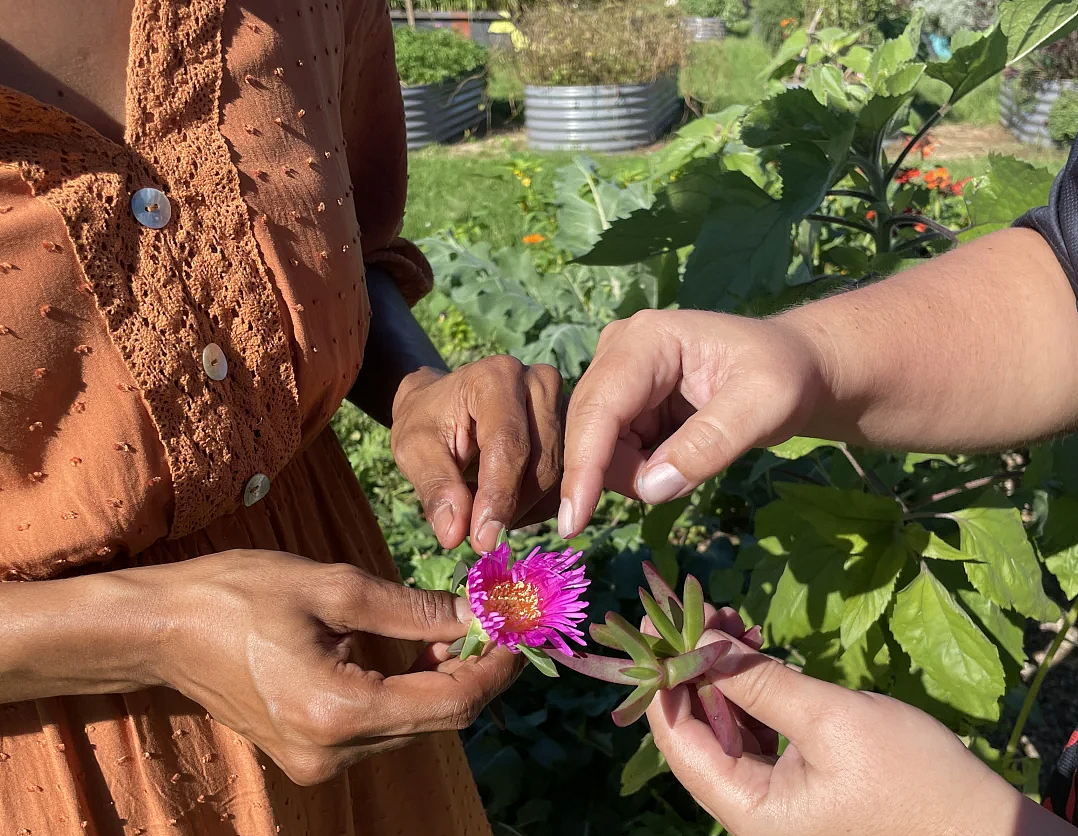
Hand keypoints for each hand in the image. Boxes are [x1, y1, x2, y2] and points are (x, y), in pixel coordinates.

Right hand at [146, 550, 519, 785]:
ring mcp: (318, 761)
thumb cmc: (238, 595)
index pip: (450, 703)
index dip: (496, 667)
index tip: (521, 628)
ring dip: (443, 677)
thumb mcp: (334, 586)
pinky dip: (408, 688)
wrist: (162, 630)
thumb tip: (478, 615)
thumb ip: (414, 609)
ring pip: (412, 724)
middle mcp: (332, 752)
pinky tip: (415, 647)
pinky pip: (381, 726)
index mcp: (338, 711)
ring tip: (458, 623)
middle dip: (475, 669)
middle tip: (497, 618)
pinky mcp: (309, 754)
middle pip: (436, 719)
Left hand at [392, 356, 564, 552]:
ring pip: (557, 478)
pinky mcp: (572, 428)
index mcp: (497, 378)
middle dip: (510, 509)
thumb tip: (454, 534)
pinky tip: (507, 508)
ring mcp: (562, 404)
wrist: (445, 401)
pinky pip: (565, 483)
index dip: (498, 497)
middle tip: (478, 535)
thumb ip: (435, 487)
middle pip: (540, 465)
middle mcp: (539, 383)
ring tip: (486, 515)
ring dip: (522, 511)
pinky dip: (535, 507)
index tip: (483, 542)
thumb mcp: (414, 450)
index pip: (507, 445)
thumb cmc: (426, 421)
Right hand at [559, 310, 824, 536]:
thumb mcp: (765, 405)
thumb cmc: (783, 376)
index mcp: (646, 340)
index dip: (585, 465)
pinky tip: (679, 453)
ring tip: (695, 454)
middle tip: (690, 475)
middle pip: (590, 432)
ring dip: (639, 473)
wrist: (792, 366)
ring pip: (598, 449)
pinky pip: (612, 454)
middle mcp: (617, 351)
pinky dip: (643, 469)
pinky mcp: (620, 402)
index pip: (600, 408)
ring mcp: (614, 376)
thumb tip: (652, 488)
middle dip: (628, 472)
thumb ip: (711, 444)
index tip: (575, 521)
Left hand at [647, 631, 1065, 835]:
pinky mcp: (799, 786)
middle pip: (699, 734)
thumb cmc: (914, 781)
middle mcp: (751, 812)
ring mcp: (775, 802)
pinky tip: (751, 649)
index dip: (662, 680)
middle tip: (693, 610)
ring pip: (729, 729)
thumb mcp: (831, 720)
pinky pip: (759, 735)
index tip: (654, 624)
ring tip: (725, 618)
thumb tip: (702, 639)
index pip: (678, 743)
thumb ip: (759, 681)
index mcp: (748, 812)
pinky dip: (752, 692)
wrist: (986, 831)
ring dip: (723, 674)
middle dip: (693, 668)